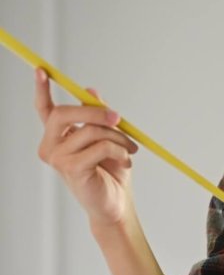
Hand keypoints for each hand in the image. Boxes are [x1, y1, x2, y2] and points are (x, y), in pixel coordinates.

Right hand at [35, 68, 138, 226]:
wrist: (116, 204)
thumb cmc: (110, 172)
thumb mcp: (106, 138)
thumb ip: (96, 116)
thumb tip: (90, 91)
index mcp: (57, 137)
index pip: (45, 110)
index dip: (41, 89)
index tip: (42, 69)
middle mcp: (51, 147)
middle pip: (64, 113)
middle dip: (93, 111)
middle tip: (118, 117)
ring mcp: (58, 159)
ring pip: (90, 130)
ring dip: (117, 136)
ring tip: (130, 148)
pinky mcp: (72, 169)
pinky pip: (100, 146)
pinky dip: (119, 149)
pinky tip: (126, 161)